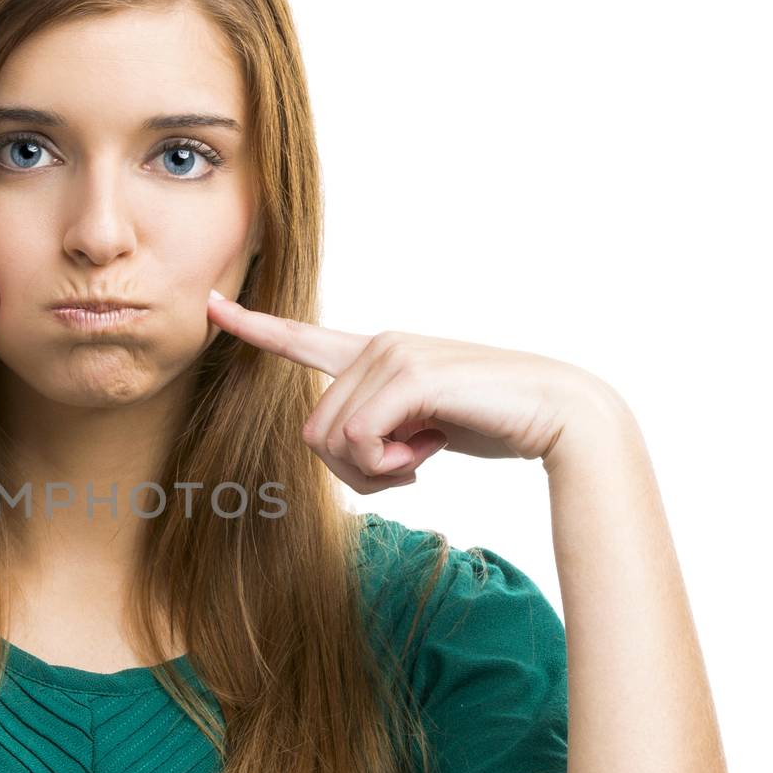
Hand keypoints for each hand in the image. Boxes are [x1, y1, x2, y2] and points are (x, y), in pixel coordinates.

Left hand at [205, 289, 606, 493]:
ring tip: (424, 451)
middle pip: (312, 432)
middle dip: (354, 469)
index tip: (212, 303)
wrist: (559, 413)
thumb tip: (346, 449)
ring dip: (376, 470)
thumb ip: (374, 432)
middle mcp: (376, 347)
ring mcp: (392, 355)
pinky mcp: (409, 374)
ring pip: (331, 440)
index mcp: (374, 355)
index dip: (252, 326)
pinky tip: (431, 449)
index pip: (300, 337)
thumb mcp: (417, 429)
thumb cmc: (491, 421)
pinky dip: (390, 464)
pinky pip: (360, 440)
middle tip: (408, 464)